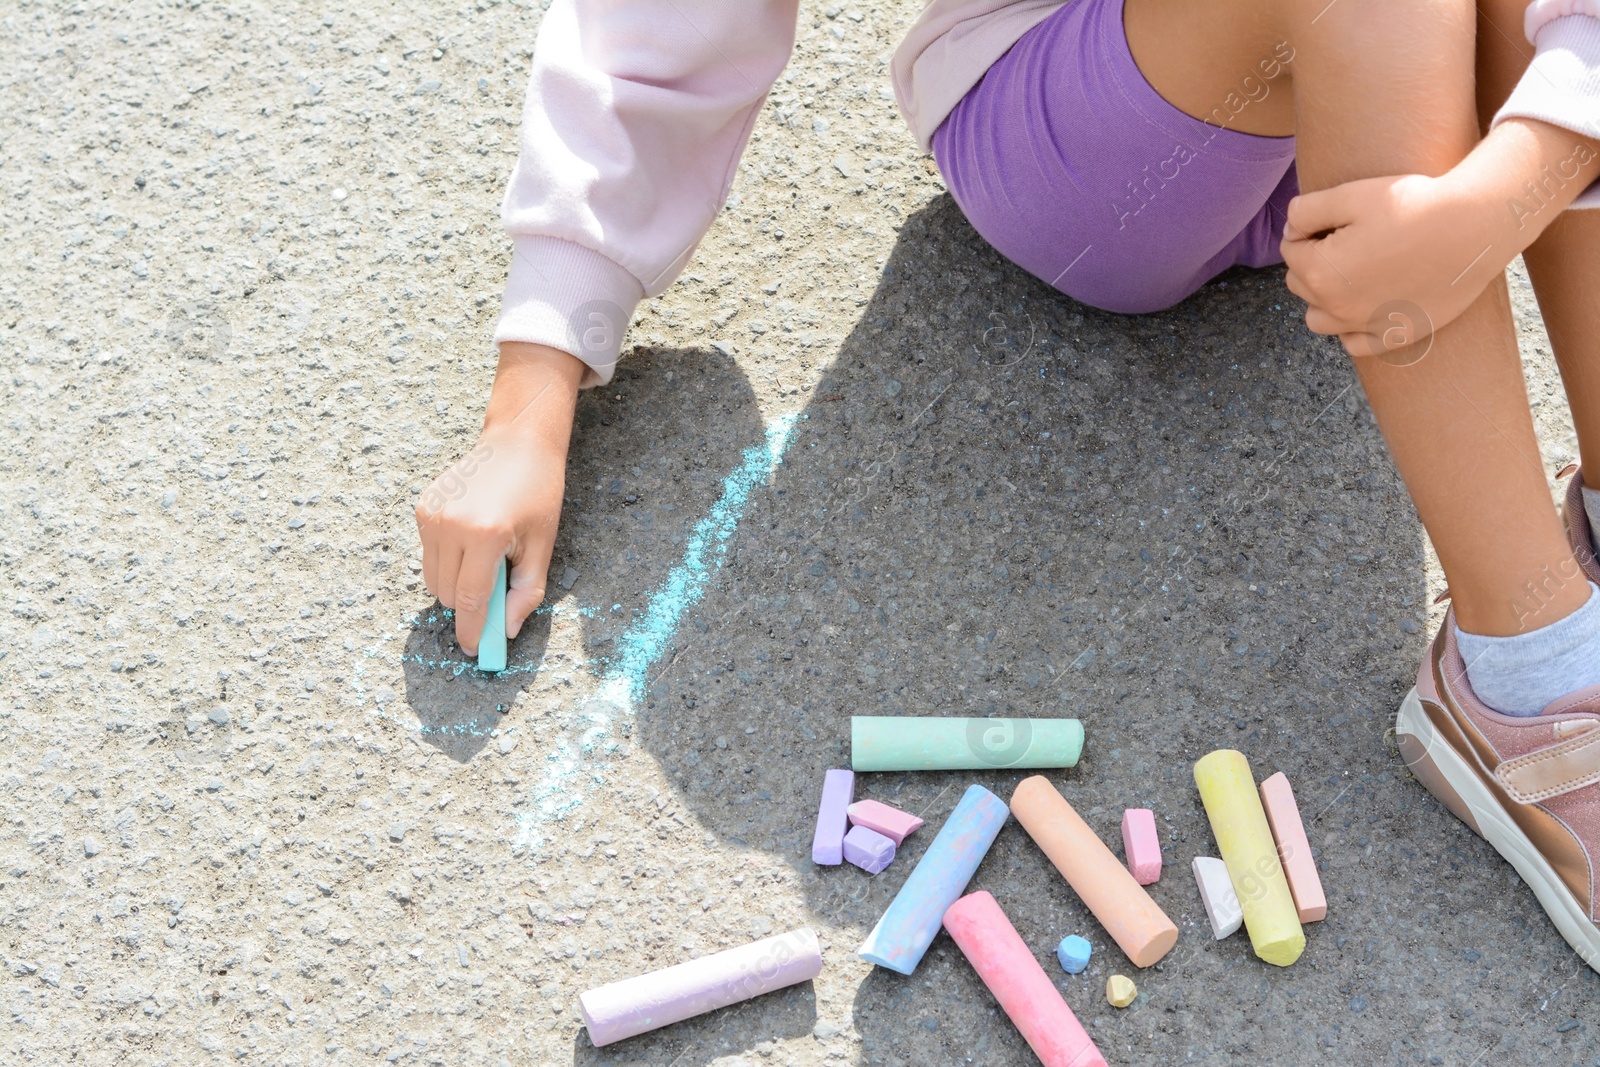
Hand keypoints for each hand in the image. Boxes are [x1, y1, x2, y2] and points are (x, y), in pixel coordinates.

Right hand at [414, 342, 585, 655]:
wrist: (518, 443)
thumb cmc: (539, 494)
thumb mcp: (542, 546)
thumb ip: (526, 592)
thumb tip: (507, 631)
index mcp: (486, 534)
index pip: (472, 600)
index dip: (474, 631)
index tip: (476, 651)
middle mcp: (452, 524)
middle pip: (449, 594)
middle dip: (470, 608)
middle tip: (496, 602)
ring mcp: (432, 515)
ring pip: (434, 579)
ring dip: (457, 586)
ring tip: (488, 562)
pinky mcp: (422, 508)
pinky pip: (430, 556)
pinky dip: (449, 562)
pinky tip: (474, 540)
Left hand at [1283, 118, 1599, 359]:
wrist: (1473, 226)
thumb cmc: (1413, 205)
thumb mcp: (1351, 194)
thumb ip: (1305, 211)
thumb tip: (1290, 230)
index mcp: (1320, 272)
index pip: (1290, 250)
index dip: (1309, 230)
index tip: (1337, 218)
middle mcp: (1337, 307)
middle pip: (1301, 284)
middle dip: (1314, 261)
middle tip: (1349, 239)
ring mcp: (1366, 325)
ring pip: (1319, 319)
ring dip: (1325, 298)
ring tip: (1352, 272)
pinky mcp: (1396, 335)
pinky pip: (1354, 343)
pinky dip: (1352, 327)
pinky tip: (1367, 302)